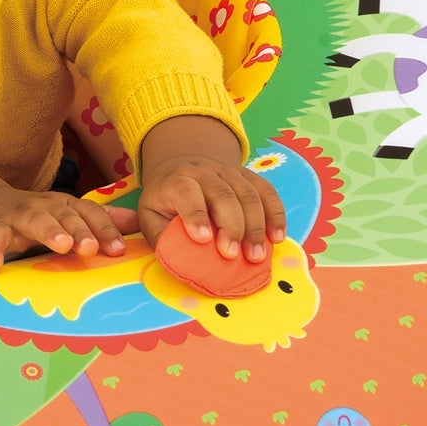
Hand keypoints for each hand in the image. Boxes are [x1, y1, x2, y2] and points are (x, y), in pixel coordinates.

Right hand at [0, 187, 139, 272]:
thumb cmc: (39, 219)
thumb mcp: (70, 216)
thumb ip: (101, 221)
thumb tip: (139, 223)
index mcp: (66, 205)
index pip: (90, 213)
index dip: (104, 229)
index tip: (117, 249)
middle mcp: (45, 207)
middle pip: (65, 215)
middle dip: (79, 230)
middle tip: (89, 247)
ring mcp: (17, 216)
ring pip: (34, 221)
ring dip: (48, 231)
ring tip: (60, 246)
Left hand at [138, 115, 285, 260]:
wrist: (181, 166)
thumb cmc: (165, 201)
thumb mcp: (149, 216)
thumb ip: (160, 236)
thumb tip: (179, 259)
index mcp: (176, 181)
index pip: (186, 192)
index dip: (195, 214)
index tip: (203, 239)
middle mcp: (203, 172)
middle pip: (223, 195)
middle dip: (231, 226)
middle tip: (233, 255)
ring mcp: (228, 171)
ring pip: (248, 194)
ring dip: (256, 226)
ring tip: (257, 255)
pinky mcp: (248, 175)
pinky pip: (266, 191)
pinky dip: (275, 214)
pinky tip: (277, 237)